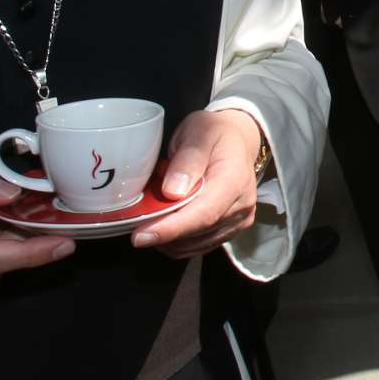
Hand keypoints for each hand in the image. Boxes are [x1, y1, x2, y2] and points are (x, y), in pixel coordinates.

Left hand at [132, 108, 266, 255]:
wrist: (237, 141)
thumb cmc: (213, 133)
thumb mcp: (197, 133)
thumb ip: (187, 159)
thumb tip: (172, 192)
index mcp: (234, 179)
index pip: (203, 213)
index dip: (171, 229)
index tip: (140, 236)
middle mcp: (241, 206)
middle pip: (197, 233)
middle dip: (162, 232)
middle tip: (137, 216)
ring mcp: (238, 221)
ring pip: (194, 246)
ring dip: (168, 237)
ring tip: (156, 210)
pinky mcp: (230, 231)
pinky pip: (197, 247)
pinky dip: (176, 240)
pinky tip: (167, 220)